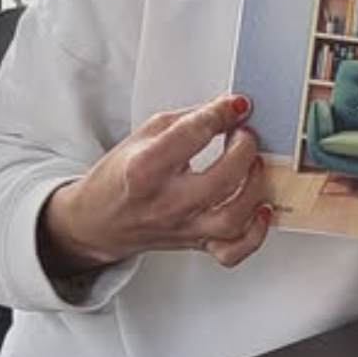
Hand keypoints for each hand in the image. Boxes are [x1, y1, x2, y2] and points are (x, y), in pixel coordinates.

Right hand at [40, 93, 271, 274]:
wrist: (98, 220)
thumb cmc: (120, 176)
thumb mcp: (144, 135)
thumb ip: (187, 120)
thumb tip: (227, 108)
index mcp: (145, 168)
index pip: (194, 134)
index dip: (222, 113)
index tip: (236, 105)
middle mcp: (165, 202)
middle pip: (221, 179)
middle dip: (244, 148)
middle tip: (245, 133)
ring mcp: (182, 227)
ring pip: (232, 218)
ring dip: (254, 186)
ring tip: (253, 164)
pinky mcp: (194, 244)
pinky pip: (232, 251)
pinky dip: (254, 234)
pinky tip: (259, 208)